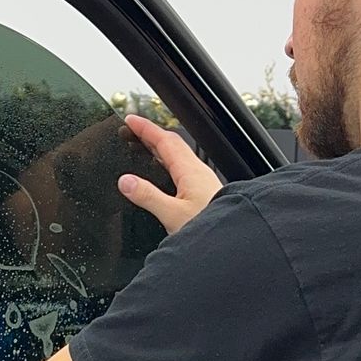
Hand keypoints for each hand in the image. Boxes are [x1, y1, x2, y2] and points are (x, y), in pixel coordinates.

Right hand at [116, 113, 222, 234]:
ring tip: (144, 149)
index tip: (131, 120)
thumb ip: (147, 196)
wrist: (234, 241)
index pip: (165, 141)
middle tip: (134, 131)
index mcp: (190, 172)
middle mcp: (198, 172)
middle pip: (173, 145)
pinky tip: (165, 175)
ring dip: (161, 149)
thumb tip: (126, 181)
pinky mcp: (205, 193)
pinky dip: (169, 164)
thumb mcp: (172, 215)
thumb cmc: (211, 228)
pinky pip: (184, 169)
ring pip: (179, 157)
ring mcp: (204, 181)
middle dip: (152, 135)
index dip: (146, 129)